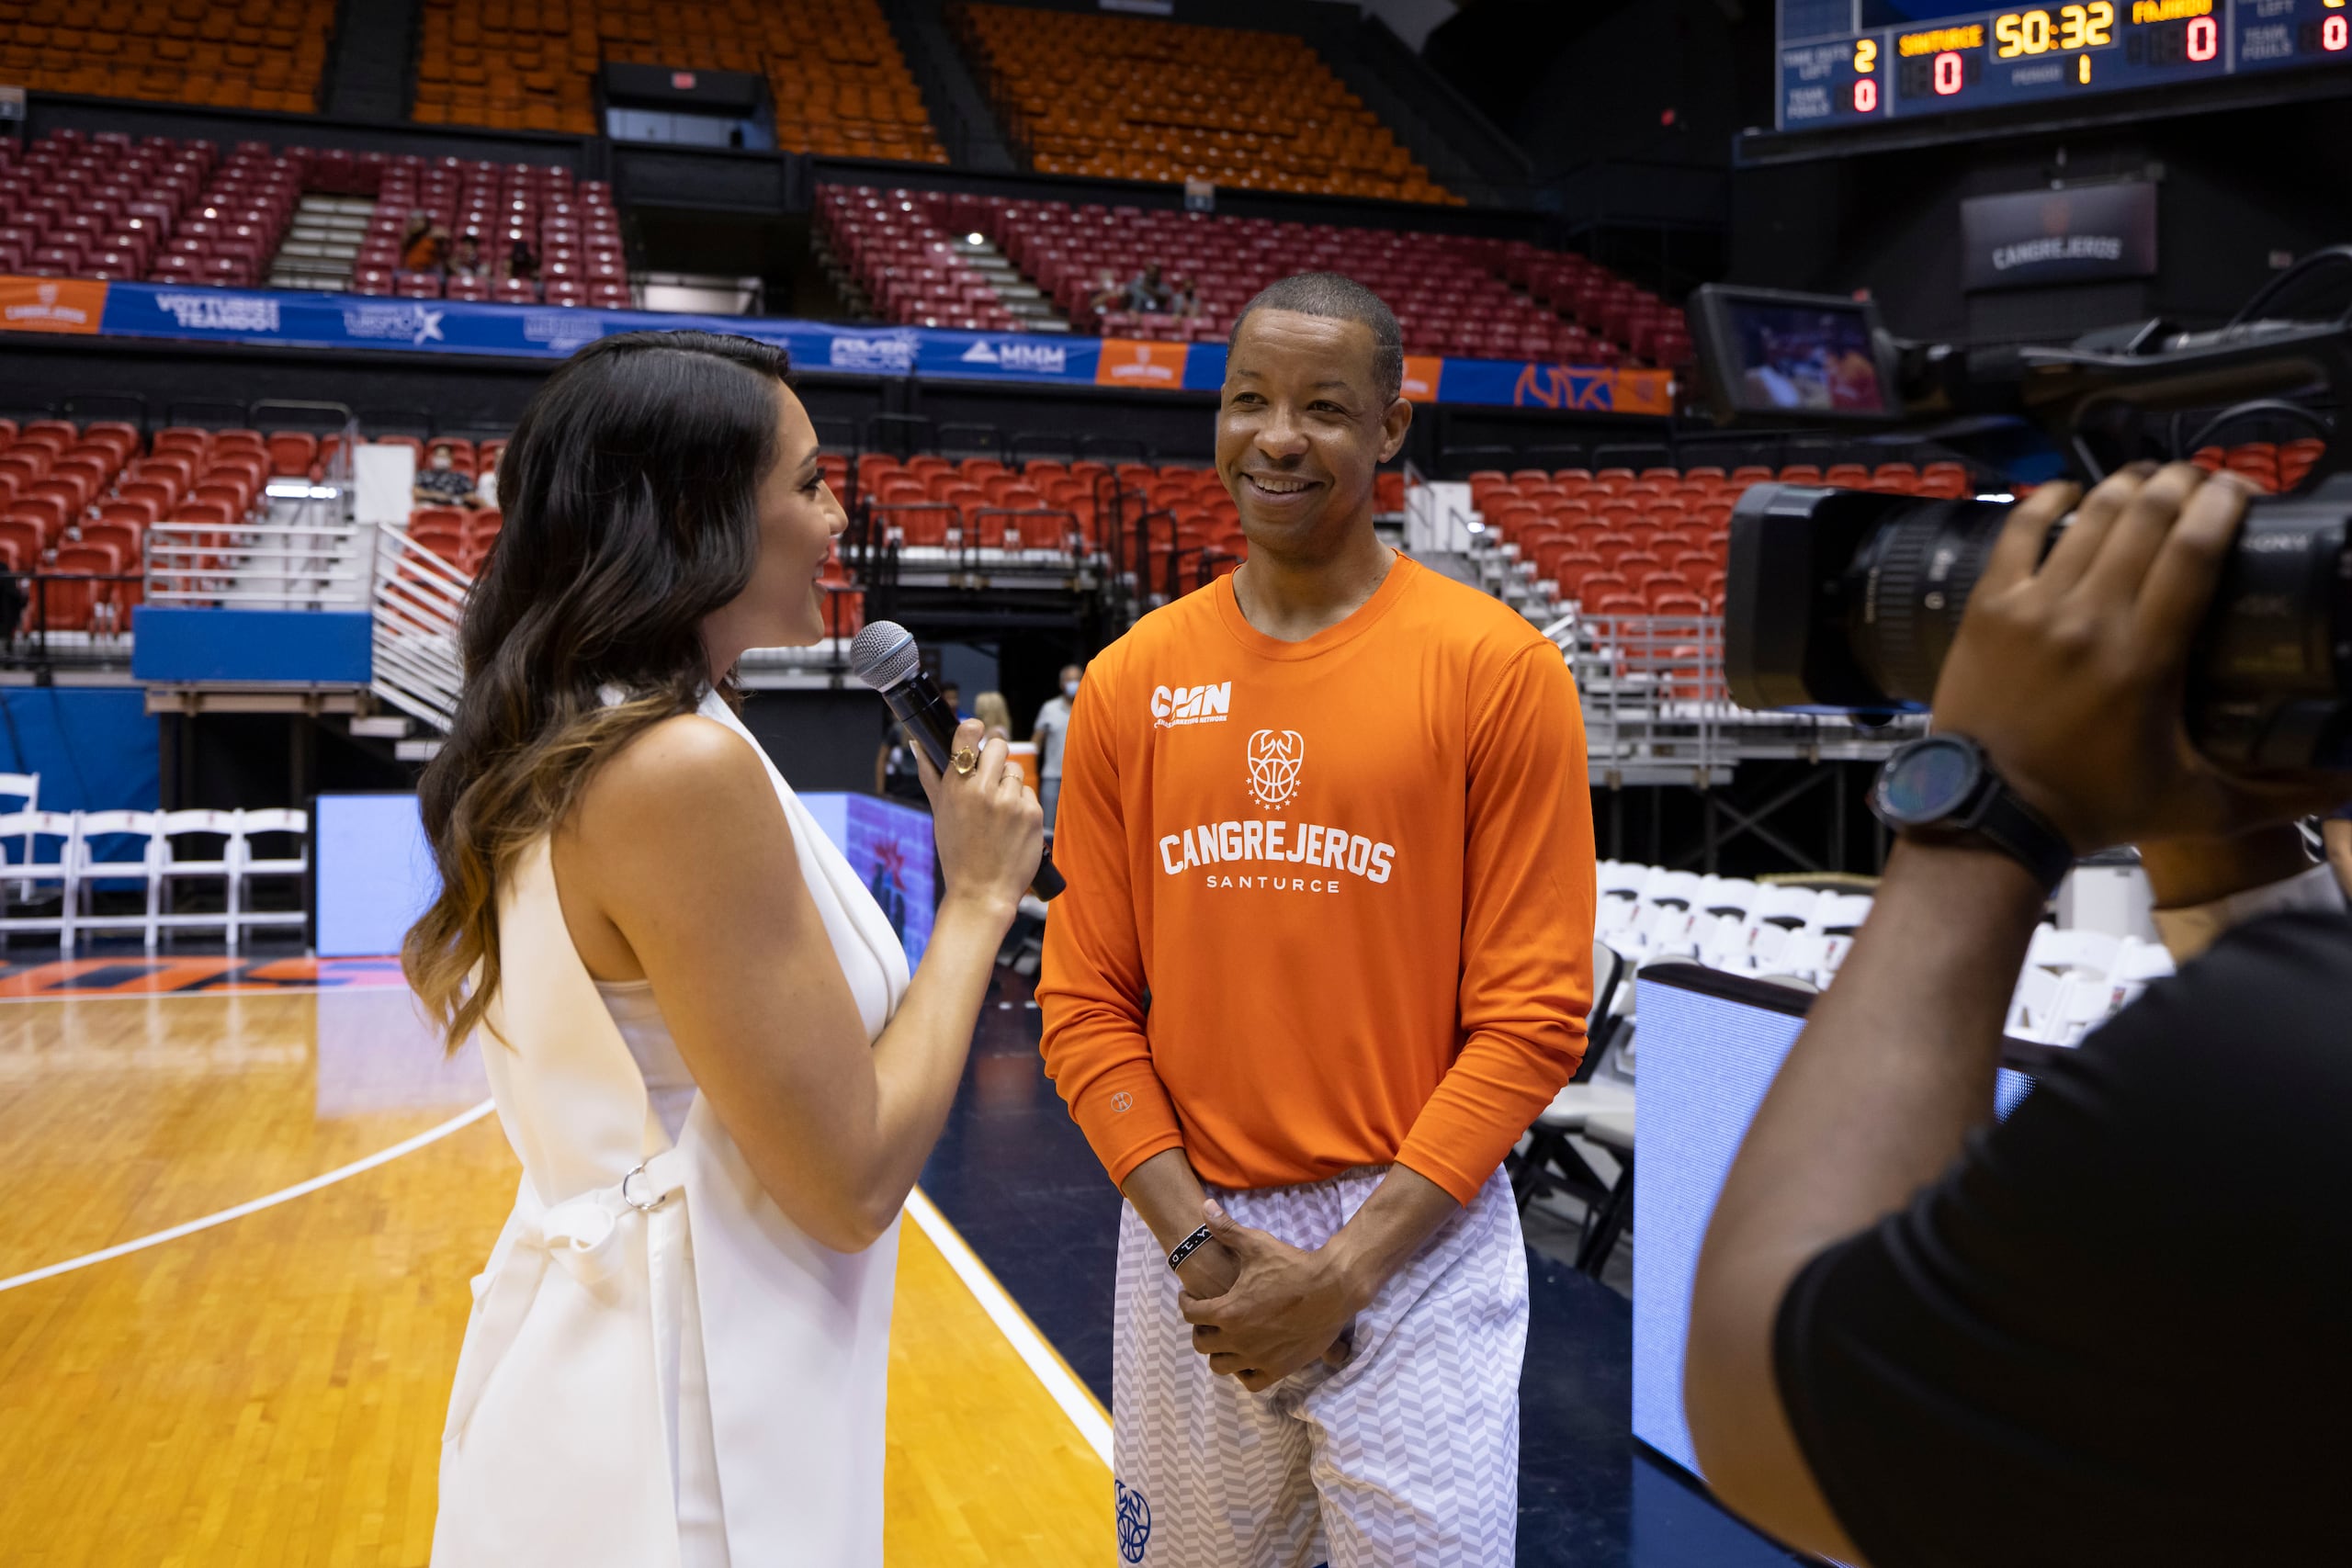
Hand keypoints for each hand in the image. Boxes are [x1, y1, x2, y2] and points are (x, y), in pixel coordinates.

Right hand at [917, 717, 1041, 917]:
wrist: (982, 892)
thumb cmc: (957, 853)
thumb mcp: (939, 813)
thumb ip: (931, 776)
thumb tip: (919, 744)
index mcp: (956, 786)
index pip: (967, 735)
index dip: (973, 729)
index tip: (976, 730)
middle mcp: (983, 789)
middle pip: (998, 745)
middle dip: (995, 757)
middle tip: (990, 777)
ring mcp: (1010, 801)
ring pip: (1015, 770)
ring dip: (1009, 784)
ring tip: (998, 811)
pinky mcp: (1032, 813)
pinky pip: (1029, 793)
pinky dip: (1022, 805)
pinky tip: (1011, 825)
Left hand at [1177, 1200, 1359, 1393]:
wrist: (1333, 1288)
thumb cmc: (1293, 1265)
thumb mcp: (1256, 1244)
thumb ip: (1226, 1229)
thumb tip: (1204, 1206)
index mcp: (1228, 1311)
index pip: (1190, 1314)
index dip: (1186, 1303)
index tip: (1190, 1297)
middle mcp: (1238, 1339)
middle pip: (1201, 1343)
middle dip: (1200, 1329)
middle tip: (1208, 1318)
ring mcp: (1258, 1358)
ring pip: (1221, 1366)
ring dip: (1219, 1352)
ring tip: (1225, 1339)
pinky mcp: (1279, 1369)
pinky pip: (1250, 1382)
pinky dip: (1244, 1372)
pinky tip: (1248, 1358)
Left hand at [1929, 463, 2348, 852]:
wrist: (1989, 815)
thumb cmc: (2093, 808)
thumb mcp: (2198, 807)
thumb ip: (2281, 794)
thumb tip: (2347, 788)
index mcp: (2146, 656)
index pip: (2195, 548)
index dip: (2224, 503)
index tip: (2243, 492)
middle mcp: (2090, 618)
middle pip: (2146, 515)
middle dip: (2183, 483)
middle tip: (2202, 483)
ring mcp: (2034, 607)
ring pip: (2090, 515)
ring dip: (2128, 485)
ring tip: (2151, 481)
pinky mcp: (1989, 607)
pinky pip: (2019, 529)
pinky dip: (2050, 499)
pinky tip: (2072, 490)